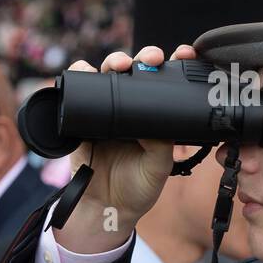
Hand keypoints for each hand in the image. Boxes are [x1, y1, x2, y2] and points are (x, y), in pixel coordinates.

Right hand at [56, 44, 197, 252]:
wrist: (105, 208)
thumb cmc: (137, 187)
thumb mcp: (158, 167)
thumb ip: (162, 145)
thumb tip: (158, 122)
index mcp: (154, 114)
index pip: (166, 81)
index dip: (176, 64)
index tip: (185, 55)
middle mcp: (130, 106)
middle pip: (137, 69)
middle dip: (146, 56)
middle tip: (151, 59)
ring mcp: (106, 108)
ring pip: (108, 72)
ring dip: (114, 61)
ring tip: (120, 65)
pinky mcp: (82, 115)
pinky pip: (77, 88)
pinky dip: (79, 73)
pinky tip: (85, 71)